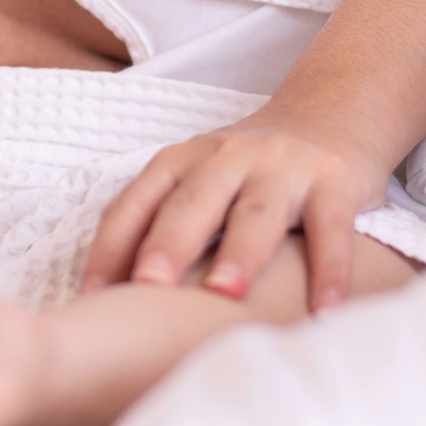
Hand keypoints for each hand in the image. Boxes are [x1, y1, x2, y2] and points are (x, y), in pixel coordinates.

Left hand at [79, 107, 387, 311]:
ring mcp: (282, 167)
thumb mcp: (200, 182)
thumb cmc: (249, 169)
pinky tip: (325, 313)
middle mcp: (227, 158)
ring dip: (239, 253)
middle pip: (192, 203)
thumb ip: (162, 226)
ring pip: (257, 212)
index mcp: (182, 161)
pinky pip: (331, 228)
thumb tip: (111, 298)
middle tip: (146, 288)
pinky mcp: (335, 182)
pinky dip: (330, 271)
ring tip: (226, 295)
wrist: (332, 112)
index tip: (91, 297)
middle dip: (167, 245)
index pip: (136, 203)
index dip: (110, 247)